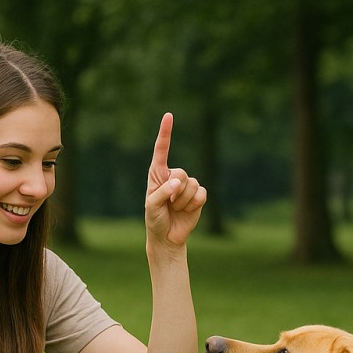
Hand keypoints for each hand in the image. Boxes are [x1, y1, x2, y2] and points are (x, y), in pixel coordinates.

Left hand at [145, 113, 206, 248]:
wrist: (167, 236)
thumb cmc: (155, 218)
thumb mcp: (152, 206)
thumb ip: (162, 193)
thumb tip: (178, 184)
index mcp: (158, 173)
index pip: (162, 150)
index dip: (166, 133)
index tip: (168, 116)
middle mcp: (173, 176)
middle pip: (181, 173)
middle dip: (175, 191)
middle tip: (169, 204)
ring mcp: (187, 185)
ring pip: (191, 185)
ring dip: (183, 201)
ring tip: (176, 209)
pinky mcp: (198, 196)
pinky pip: (201, 194)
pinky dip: (193, 205)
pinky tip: (186, 211)